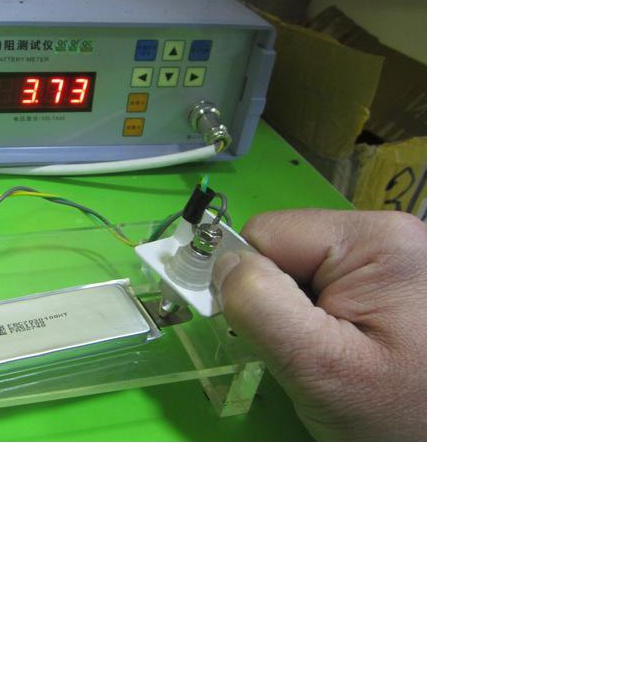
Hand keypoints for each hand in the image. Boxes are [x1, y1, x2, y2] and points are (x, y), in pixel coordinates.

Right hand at [215, 209, 425, 440]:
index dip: (250, 285)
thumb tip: (222, 264)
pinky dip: (328, 323)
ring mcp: (402, 260)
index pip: (267, 233)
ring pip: (307, 272)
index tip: (273, 336)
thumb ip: (260, 305)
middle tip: (312, 356)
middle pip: (288, 250)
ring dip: (305, 317)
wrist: (460, 448)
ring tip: (340, 360)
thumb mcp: (319, 366)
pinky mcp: (403, 285)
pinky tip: (354, 355)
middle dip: (283, 303)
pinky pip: (335, 288)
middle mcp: (393, 235)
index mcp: (376, 239)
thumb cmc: (402, 416)